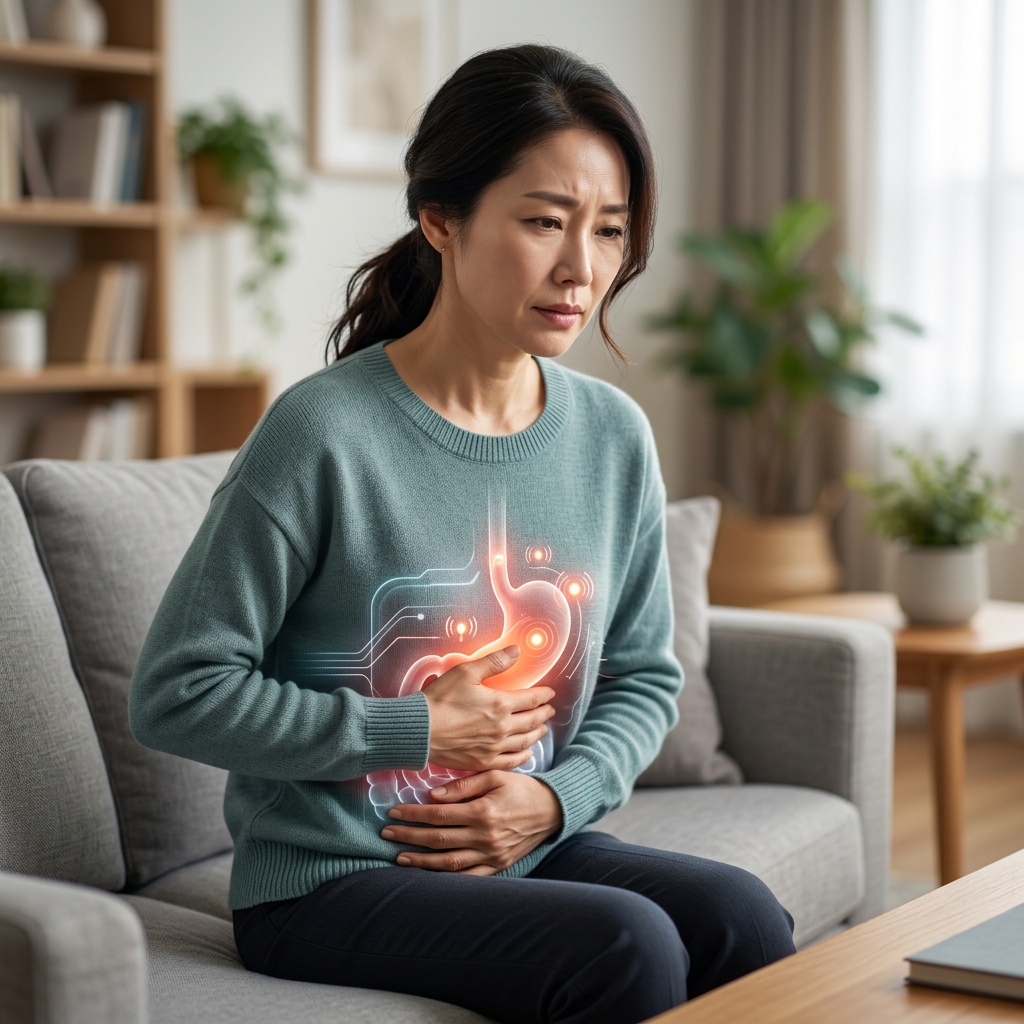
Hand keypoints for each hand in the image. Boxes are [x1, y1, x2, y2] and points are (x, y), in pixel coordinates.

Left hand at [381, 771, 562, 873]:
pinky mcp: (497, 866)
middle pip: (438, 840)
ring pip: (448, 863)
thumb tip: (433, 795)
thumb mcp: (495, 776)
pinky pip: (467, 876)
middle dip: (408, 837)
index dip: (413, 815)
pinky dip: (445, 877)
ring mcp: (491, 855)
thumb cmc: (521, 788)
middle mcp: (485, 837)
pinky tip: (428, 873)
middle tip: (386, 834)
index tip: (393, 812)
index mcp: (483, 812)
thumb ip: (463, 786)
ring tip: (399, 857)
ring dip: (421, 861)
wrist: (552, 810)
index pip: (438, 815)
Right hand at [424, 646, 554, 771]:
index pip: (531, 699)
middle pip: (532, 721)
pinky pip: (511, 761)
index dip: (544, 695)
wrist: (420, 730)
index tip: (550, 693)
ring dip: (537, 734)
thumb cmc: (440, 699)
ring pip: (525, 742)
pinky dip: (523, 757)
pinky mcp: (483, 762)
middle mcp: (502, 728)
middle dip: (544, 714)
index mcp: (500, 704)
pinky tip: (527, 753)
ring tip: (542, 729)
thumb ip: (494, 661)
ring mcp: (493, 747)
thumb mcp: (466, 672)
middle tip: (550, 710)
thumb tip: (516, 651)